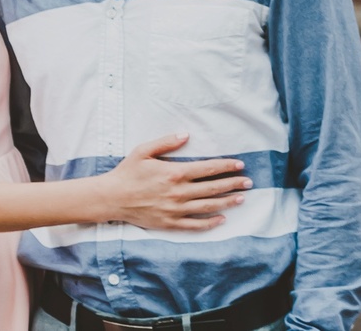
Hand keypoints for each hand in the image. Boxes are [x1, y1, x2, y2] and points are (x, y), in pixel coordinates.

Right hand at [100, 134, 248, 230]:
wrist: (112, 198)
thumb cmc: (127, 172)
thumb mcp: (143, 151)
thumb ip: (166, 142)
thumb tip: (186, 134)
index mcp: (175, 173)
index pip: (208, 169)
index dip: (226, 166)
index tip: (239, 165)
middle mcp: (179, 192)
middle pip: (214, 188)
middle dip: (234, 183)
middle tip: (248, 182)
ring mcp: (176, 209)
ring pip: (209, 206)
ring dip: (228, 202)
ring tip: (241, 198)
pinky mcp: (171, 223)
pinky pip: (196, 224)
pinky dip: (211, 222)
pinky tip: (222, 219)